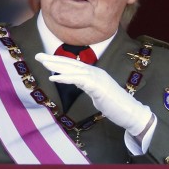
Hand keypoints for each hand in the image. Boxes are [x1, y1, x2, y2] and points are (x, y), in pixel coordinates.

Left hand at [35, 53, 153, 135]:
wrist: (131, 113)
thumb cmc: (116, 106)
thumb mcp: (97, 94)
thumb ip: (87, 86)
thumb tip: (77, 82)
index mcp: (95, 74)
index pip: (74, 65)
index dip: (59, 61)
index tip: (45, 60)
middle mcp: (96, 72)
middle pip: (71, 63)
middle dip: (53, 59)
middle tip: (38, 55)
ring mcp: (97, 78)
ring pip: (73, 69)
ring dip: (56, 65)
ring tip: (42, 63)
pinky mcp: (98, 86)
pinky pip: (78, 80)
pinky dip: (65, 77)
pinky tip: (53, 77)